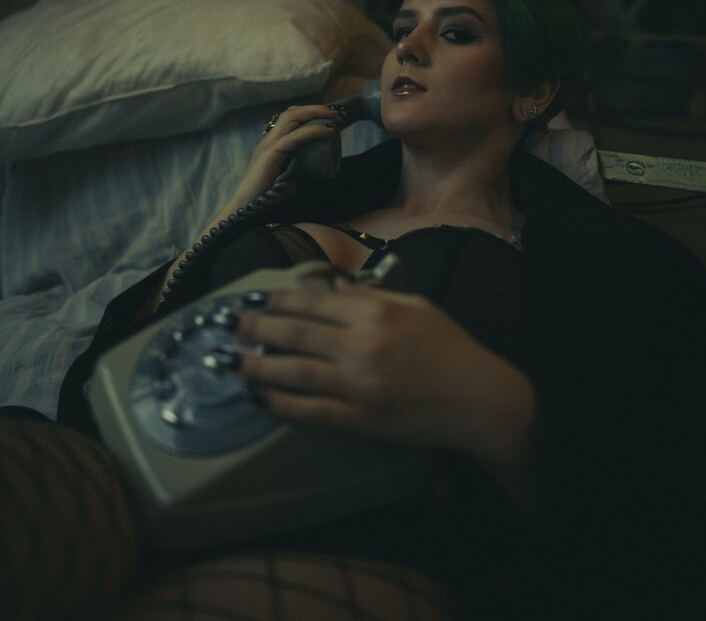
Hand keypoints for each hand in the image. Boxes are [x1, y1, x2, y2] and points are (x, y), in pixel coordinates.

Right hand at [233, 104, 343, 205]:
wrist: (247, 209)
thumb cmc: (268, 197)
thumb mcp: (289, 178)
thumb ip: (301, 170)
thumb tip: (322, 171)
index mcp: (272, 143)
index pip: (289, 117)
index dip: (309, 112)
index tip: (330, 117)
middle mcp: (269, 140)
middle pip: (292, 112)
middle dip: (316, 109)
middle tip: (337, 115)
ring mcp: (269, 145)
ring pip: (292, 117)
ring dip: (316, 113)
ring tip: (334, 118)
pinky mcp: (271, 154)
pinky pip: (294, 137)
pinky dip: (313, 131)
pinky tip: (328, 132)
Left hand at [238, 282, 536, 479]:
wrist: (477, 400)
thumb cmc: (450, 348)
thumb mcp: (416, 306)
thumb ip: (372, 296)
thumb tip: (335, 288)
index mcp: (375, 313)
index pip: (312, 303)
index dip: (275, 301)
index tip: (250, 299)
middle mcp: (361, 346)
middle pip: (294, 334)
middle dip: (253, 329)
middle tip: (223, 325)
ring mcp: (359, 386)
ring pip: (294, 373)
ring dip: (255, 366)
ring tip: (227, 361)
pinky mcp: (360, 421)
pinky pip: (310, 412)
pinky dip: (280, 404)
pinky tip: (259, 397)